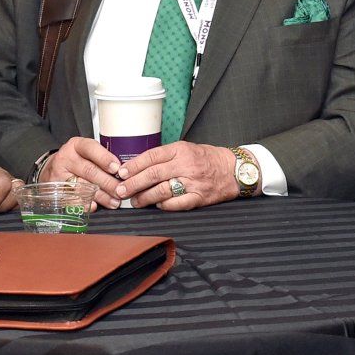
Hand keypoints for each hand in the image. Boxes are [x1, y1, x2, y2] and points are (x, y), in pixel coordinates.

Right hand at [39, 136, 126, 207]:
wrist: (51, 170)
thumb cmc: (77, 160)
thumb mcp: (86, 152)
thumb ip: (102, 158)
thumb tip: (125, 170)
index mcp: (76, 145)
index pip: (90, 148)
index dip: (105, 158)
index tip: (117, 168)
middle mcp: (66, 158)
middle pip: (89, 171)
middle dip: (108, 182)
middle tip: (121, 190)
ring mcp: (59, 175)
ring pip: (83, 187)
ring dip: (101, 196)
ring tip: (114, 202)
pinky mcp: (56, 190)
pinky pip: (72, 199)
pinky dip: (85, 204)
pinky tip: (94, 206)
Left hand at [116, 142, 239, 209]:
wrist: (233, 169)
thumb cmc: (207, 159)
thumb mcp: (186, 149)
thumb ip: (165, 156)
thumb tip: (138, 166)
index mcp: (181, 150)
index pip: (151, 156)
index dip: (133, 165)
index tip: (121, 172)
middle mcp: (186, 165)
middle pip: (153, 174)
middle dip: (133, 184)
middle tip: (120, 190)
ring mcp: (193, 182)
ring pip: (162, 190)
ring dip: (145, 197)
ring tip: (135, 201)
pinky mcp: (199, 197)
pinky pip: (177, 204)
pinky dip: (164, 205)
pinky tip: (157, 205)